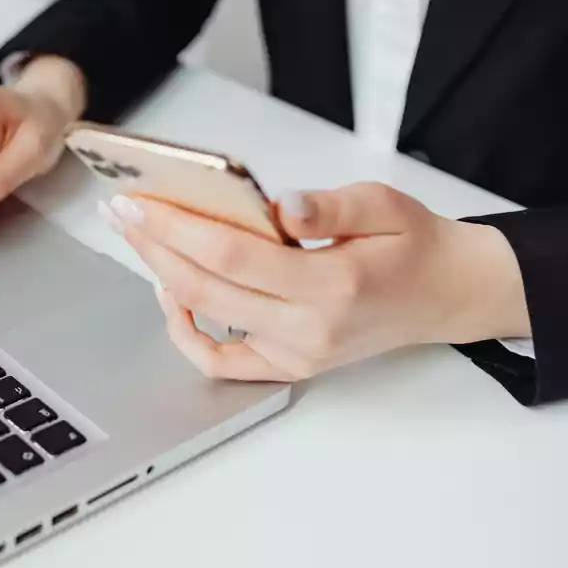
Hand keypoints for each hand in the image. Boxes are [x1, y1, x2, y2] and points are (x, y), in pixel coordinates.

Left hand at [101, 183, 529, 381]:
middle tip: (121, 212)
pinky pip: (220, 361)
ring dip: (162, 277)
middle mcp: (308, 329)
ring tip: (141, 238)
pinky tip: (172, 292)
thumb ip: (330, 206)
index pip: (232, 256)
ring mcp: (295, 354)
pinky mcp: (288, 366)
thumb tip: (278, 207)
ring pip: (205, 321)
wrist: (446, 294)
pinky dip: (186, 330)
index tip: (137, 202)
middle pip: (205, 289)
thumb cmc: (413, 245)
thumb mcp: (384, 204)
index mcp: (333, 285)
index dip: (176, 228)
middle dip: (154, 247)